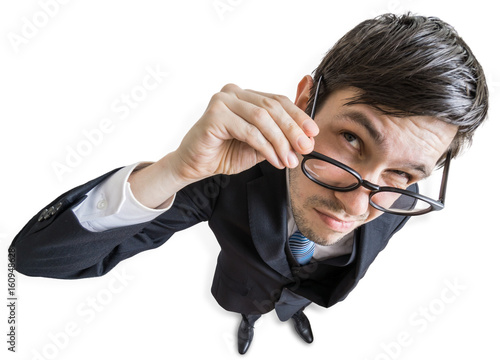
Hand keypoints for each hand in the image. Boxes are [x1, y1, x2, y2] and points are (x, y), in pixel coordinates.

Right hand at [172, 83, 318, 182]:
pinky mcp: (215, 115)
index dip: (298, 115)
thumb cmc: (225, 152)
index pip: (278, 100)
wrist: (195, 165)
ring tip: (289, 159)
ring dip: (281, 141)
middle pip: (272, 107)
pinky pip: (249, 131)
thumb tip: (309, 129)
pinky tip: (274, 160)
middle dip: (293, 129)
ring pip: (263, 118)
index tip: (313, 133)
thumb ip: (280, 132)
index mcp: (245, 95)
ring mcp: (222, 101)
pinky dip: (266, 147)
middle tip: (305, 147)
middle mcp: (234, 93)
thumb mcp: (261, 143)